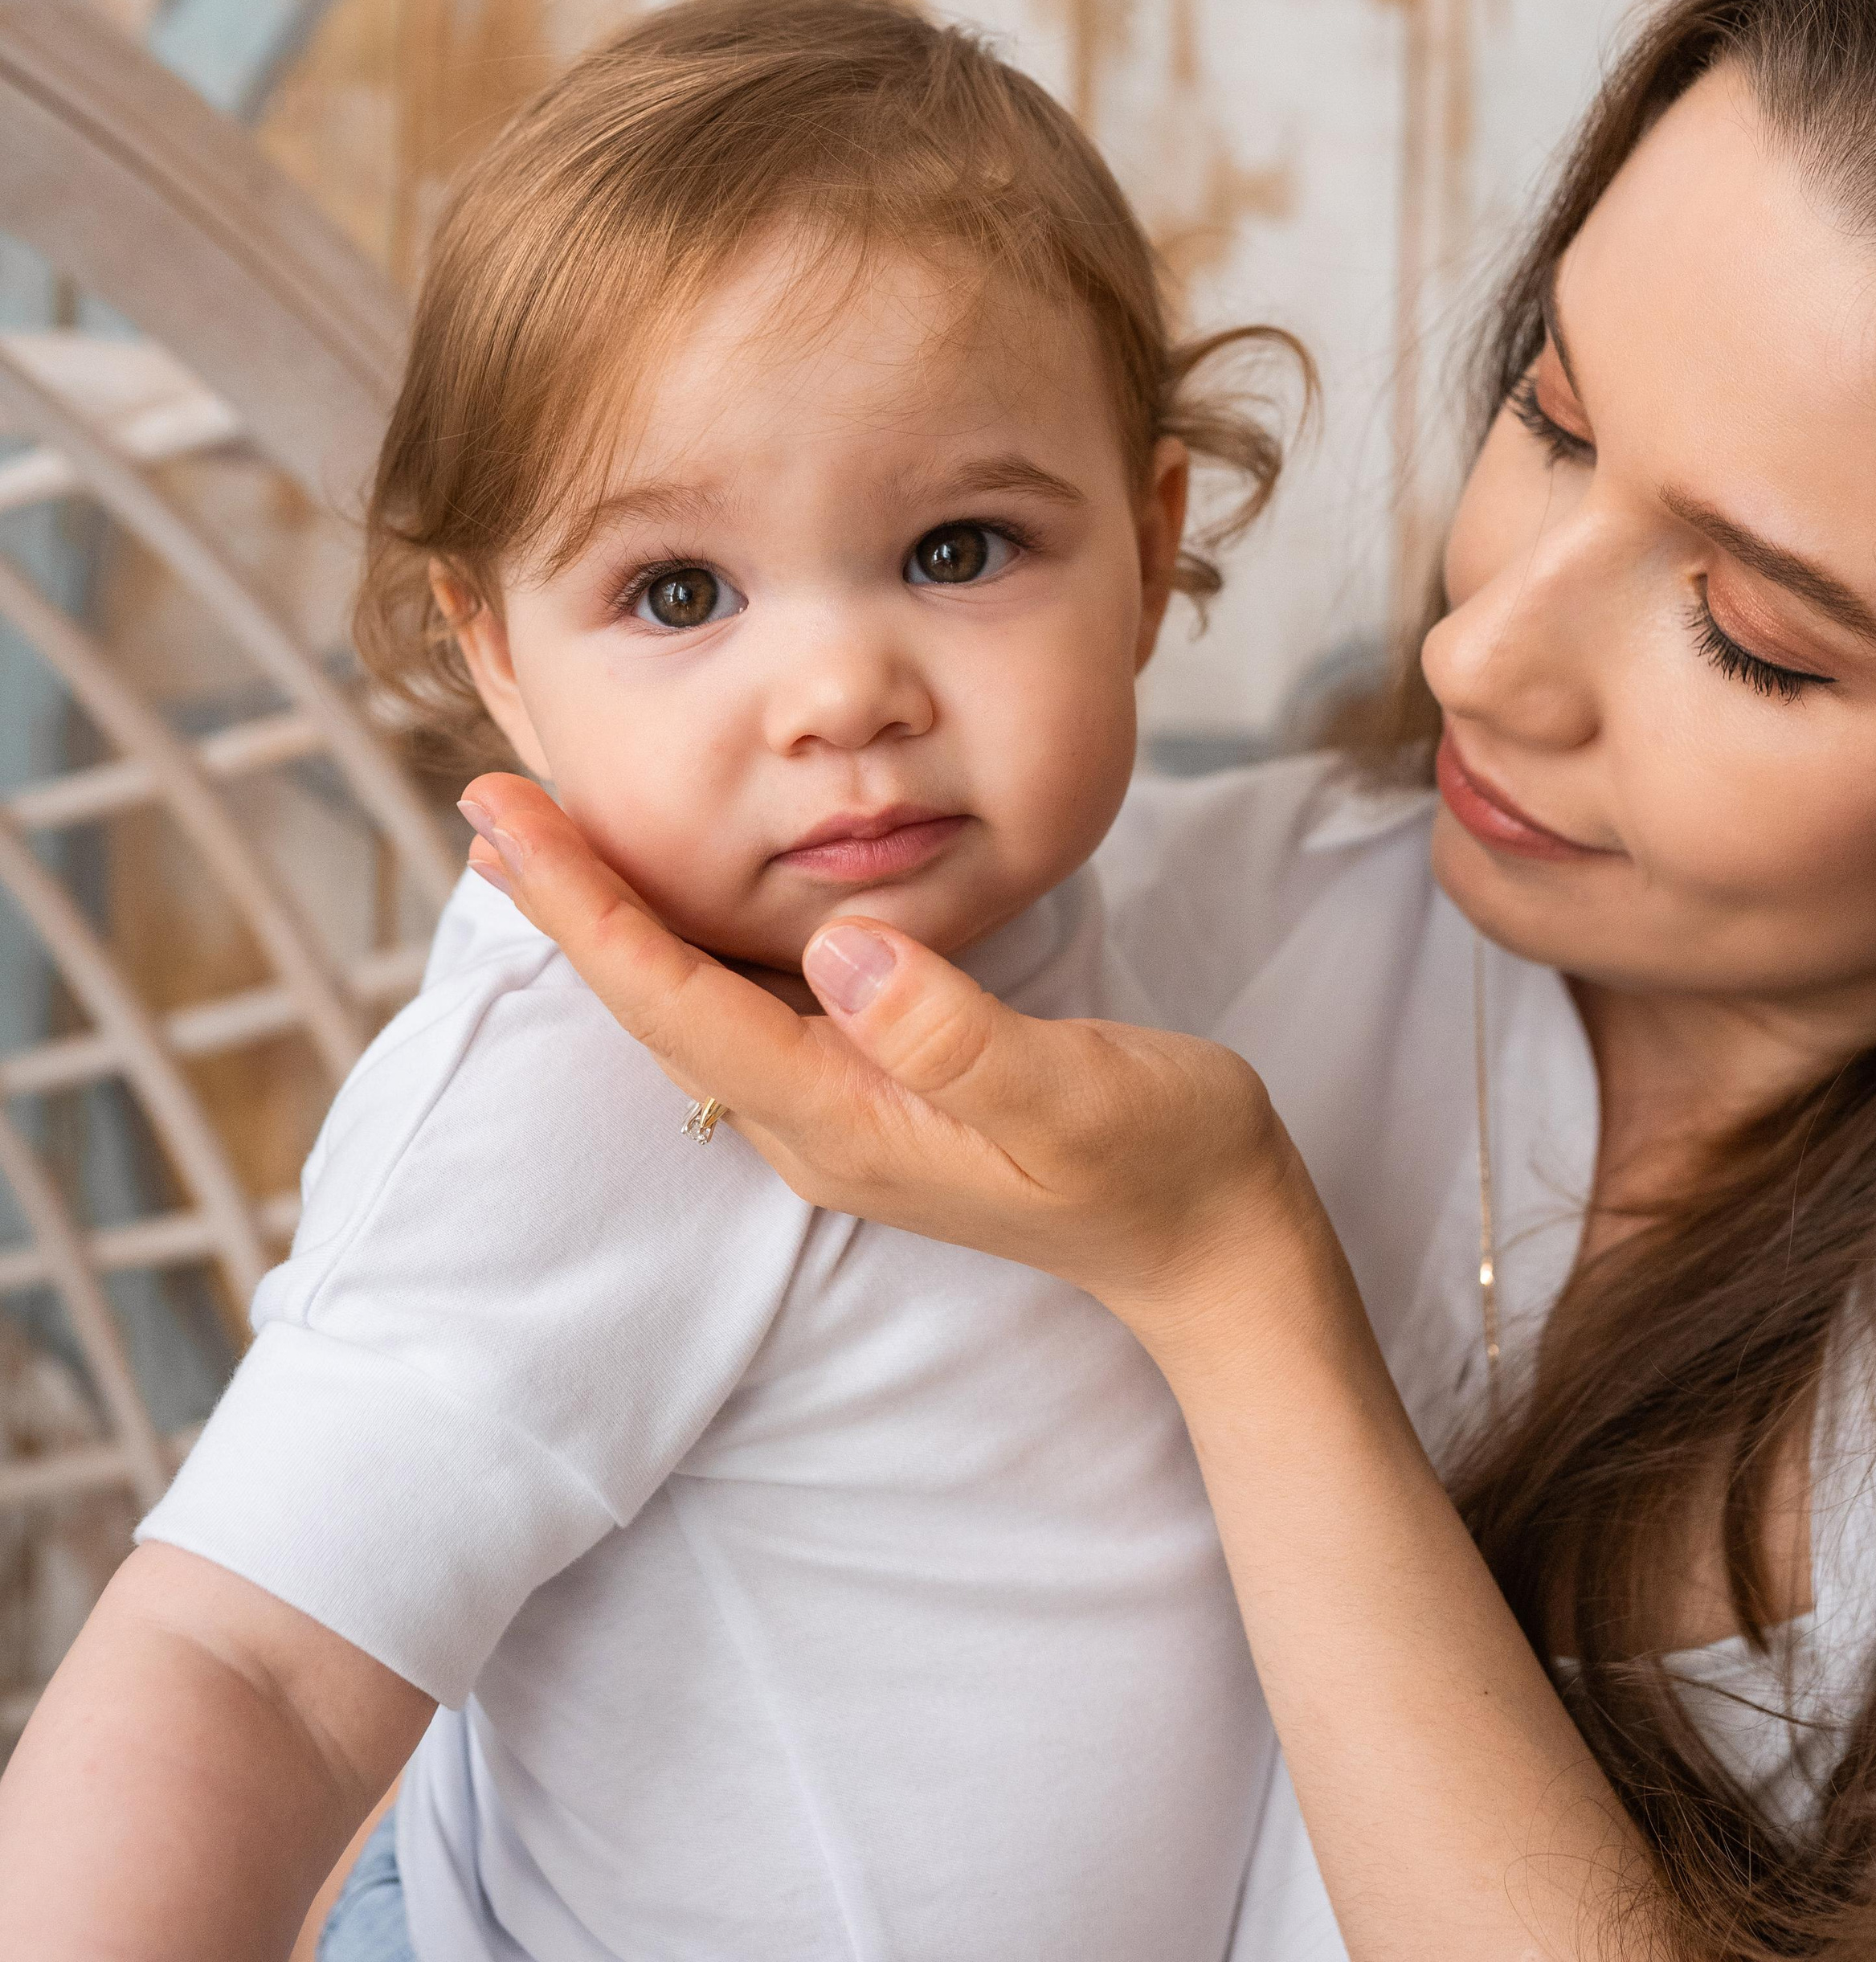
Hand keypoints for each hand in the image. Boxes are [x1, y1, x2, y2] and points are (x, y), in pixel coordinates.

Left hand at [455, 775, 1314, 1335]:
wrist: (1211, 1244)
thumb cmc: (1161, 1163)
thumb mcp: (1075, 1093)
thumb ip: (955, 1034)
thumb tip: (846, 948)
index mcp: (842, 1121)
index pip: (674, 1004)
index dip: (582, 907)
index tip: (504, 818)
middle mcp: (814, 1128)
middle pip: (655, 1007)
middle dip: (568, 907)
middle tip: (491, 804)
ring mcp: (839, 1120)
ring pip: (690, 1012)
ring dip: (615, 925)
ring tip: (547, 841)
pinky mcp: (872, 1098)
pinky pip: (743, 1016)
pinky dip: (686, 945)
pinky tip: (673, 904)